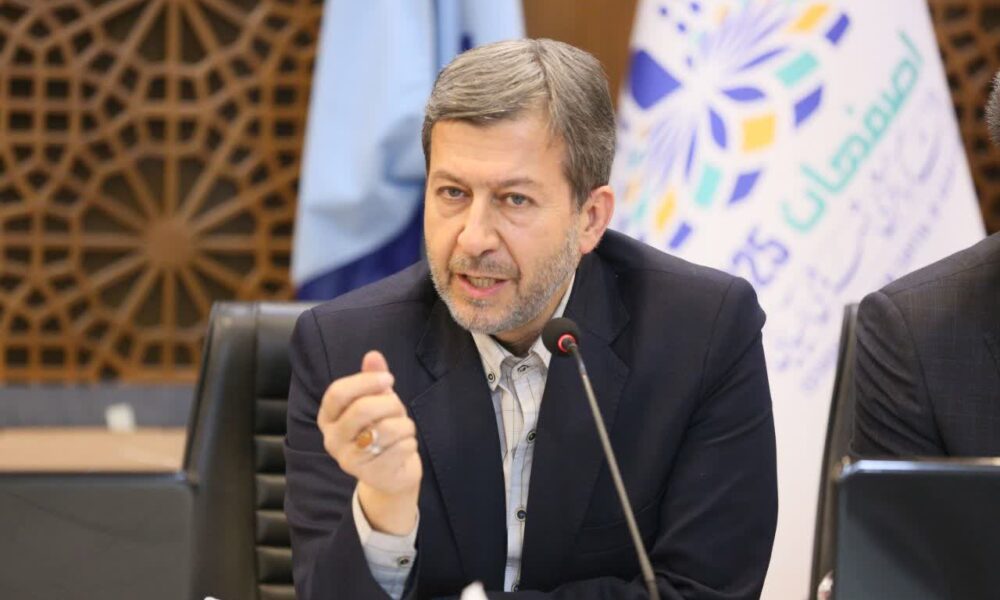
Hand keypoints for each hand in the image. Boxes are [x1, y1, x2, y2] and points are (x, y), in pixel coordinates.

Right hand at [318, 350, 421, 533]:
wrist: (391, 474)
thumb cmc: (381, 430)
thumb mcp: (377, 401)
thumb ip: (373, 378)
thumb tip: (373, 355)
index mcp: (328, 417)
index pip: (338, 392)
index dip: (365, 381)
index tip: (388, 379)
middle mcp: (332, 439)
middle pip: (362, 409)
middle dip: (390, 404)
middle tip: (398, 408)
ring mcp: (349, 460)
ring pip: (386, 429)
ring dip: (405, 424)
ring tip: (403, 429)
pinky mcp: (371, 475)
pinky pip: (400, 448)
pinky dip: (410, 443)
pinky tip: (405, 447)